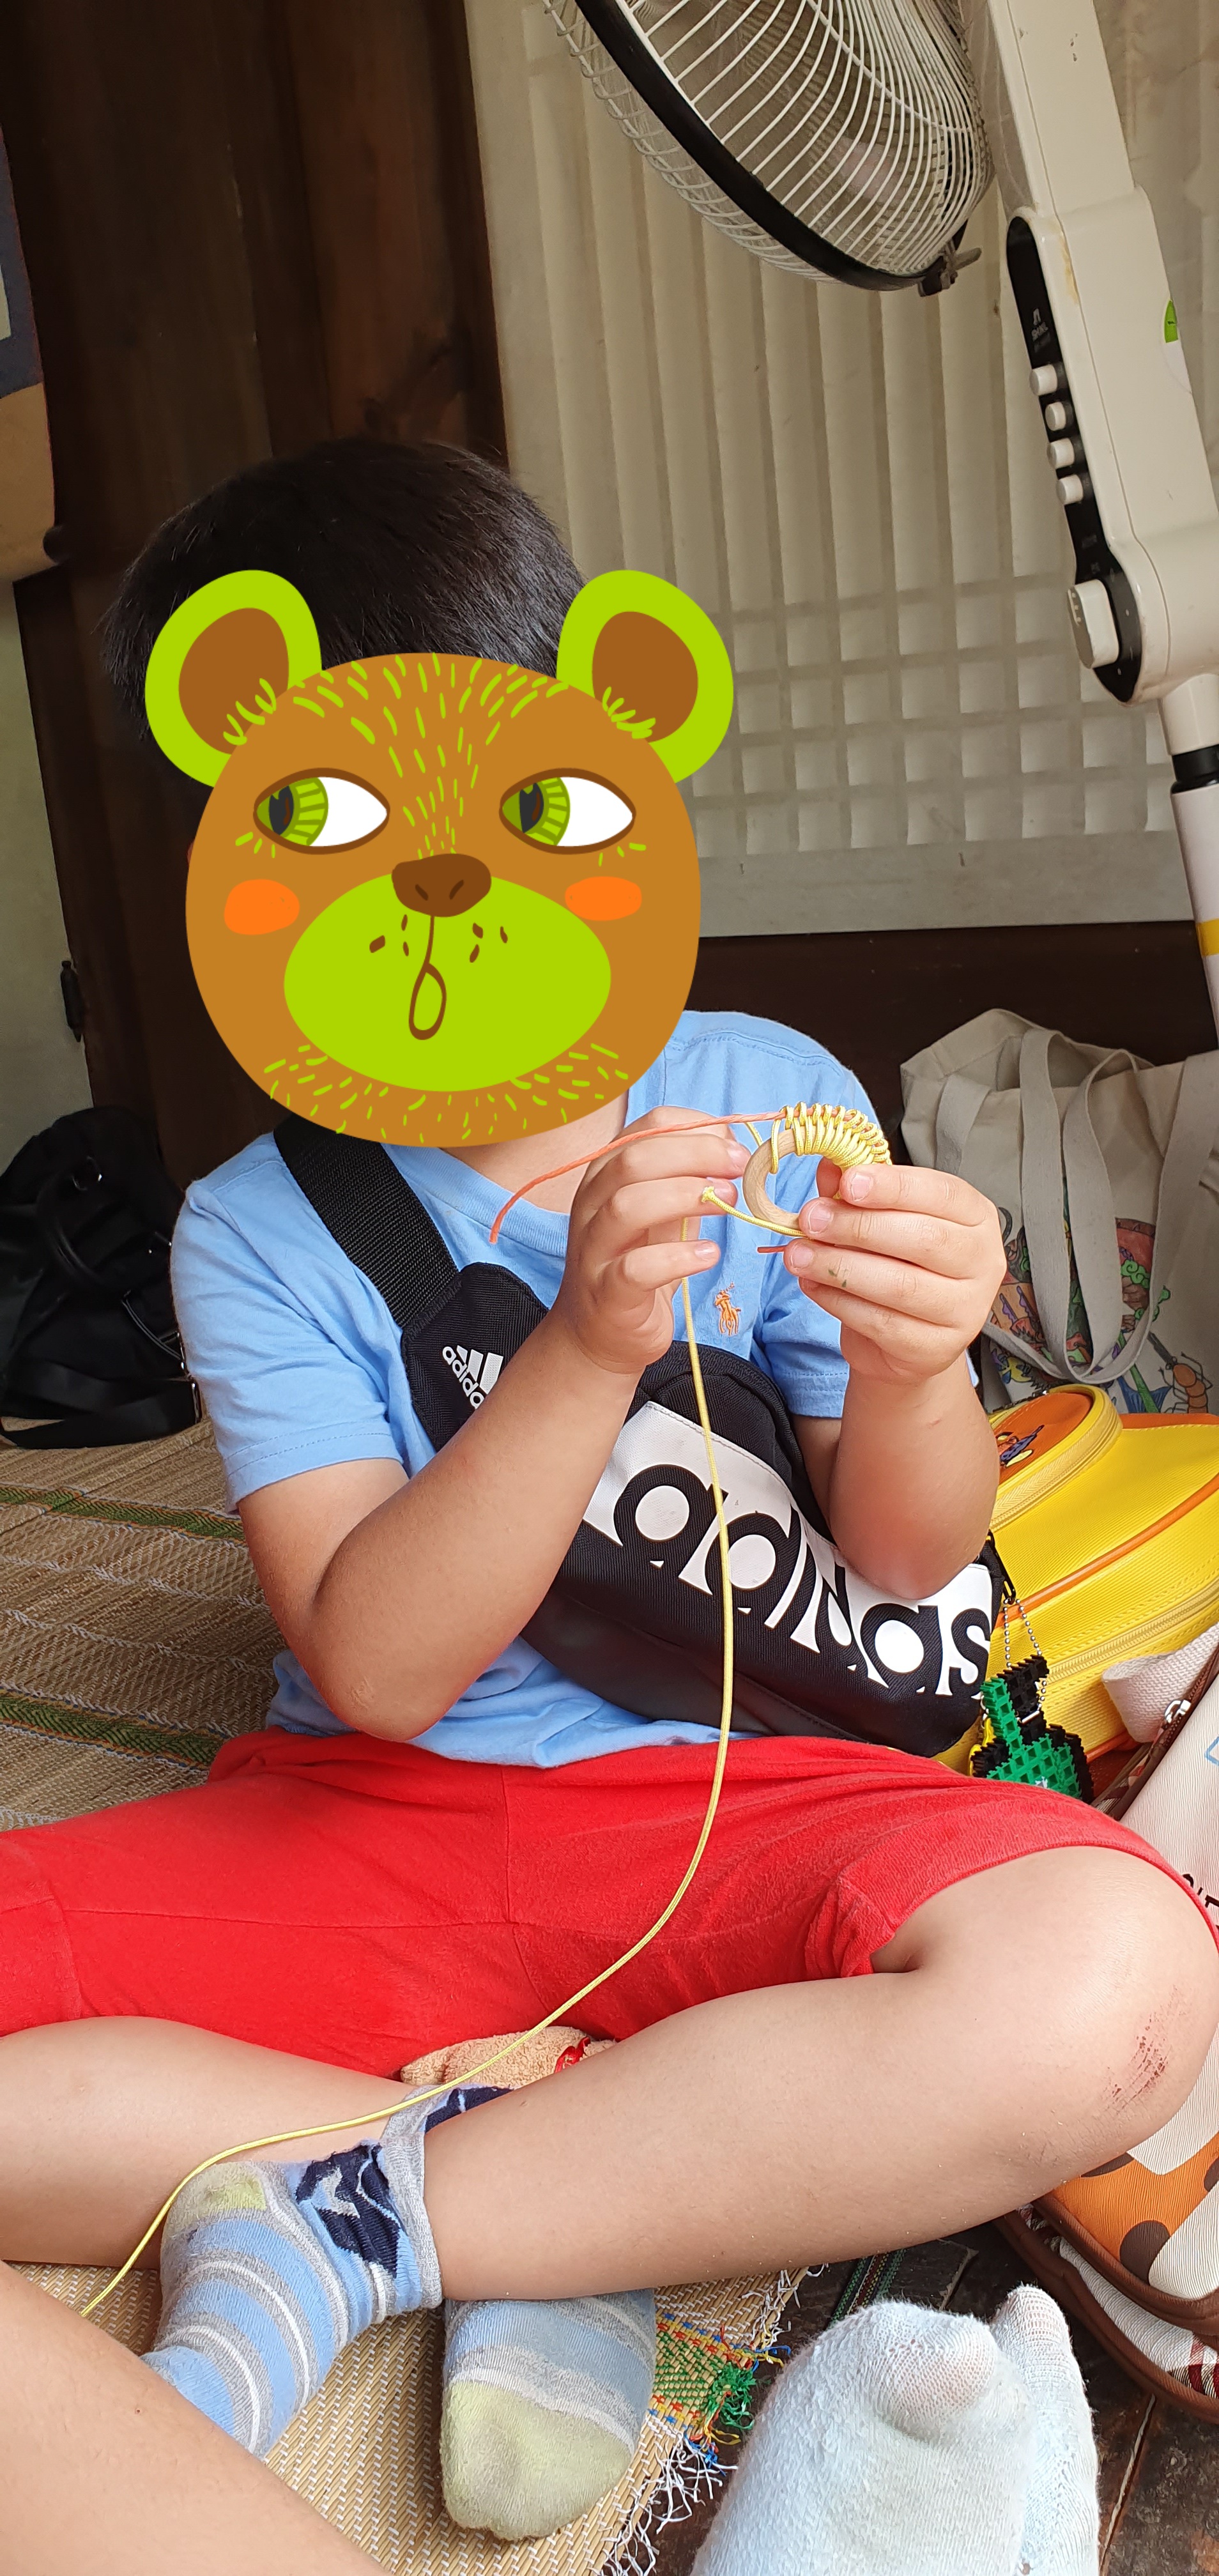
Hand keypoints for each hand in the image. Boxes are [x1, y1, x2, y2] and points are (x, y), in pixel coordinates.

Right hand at [552, 1107, 746, 1378]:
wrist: (598, 1334)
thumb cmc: (636, 1264)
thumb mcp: (661, 1213)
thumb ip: (686, 1179)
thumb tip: (729, 1142)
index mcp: (606, 1174)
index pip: (646, 1128)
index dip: (696, 1128)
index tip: (734, 1144)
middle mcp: (591, 1204)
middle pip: (635, 1159)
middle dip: (696, 1155)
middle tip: (739, 1168)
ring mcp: (594, 1249)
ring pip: (628, 1205)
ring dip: (686, 1197)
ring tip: (730, 1205)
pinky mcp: (606, 1293)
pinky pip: (636, 1268)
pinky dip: (678, 1257)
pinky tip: (709, 1255)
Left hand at [784, 1159, 1005, 1386]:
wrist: (906, 1340)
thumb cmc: (899, 1265)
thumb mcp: (881, 1220)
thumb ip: (859, 1191)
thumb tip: (831, 1164)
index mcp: (976, 1217)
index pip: (942, 1193)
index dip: (894, 1187)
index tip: (848, 1183)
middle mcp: (982, 1262)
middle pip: (923, 1239)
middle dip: (859, 1227)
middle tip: (810, 1219)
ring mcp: (965, 1310)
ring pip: (900, 1285)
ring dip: (839, 1266)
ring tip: (797, 1254)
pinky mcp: (936, 1348)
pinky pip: (882, 1322)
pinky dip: (839, 1301)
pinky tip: (812, 1284)